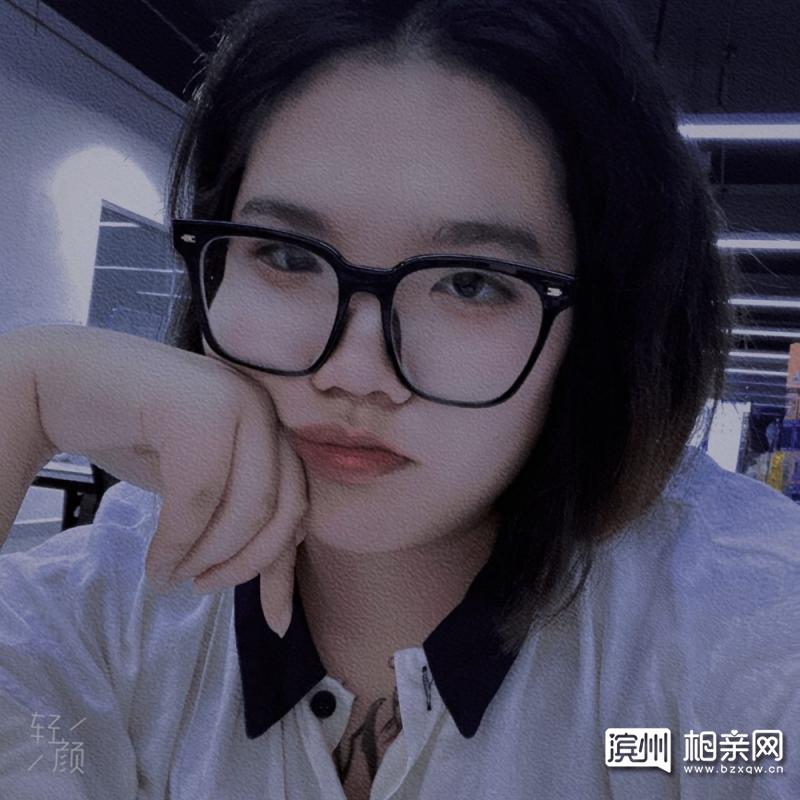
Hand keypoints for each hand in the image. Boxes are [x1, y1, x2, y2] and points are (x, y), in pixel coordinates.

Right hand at [13, 324, 307, 635]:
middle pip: (281, 508)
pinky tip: (156, 563)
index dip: (285, 566)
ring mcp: (236, 400)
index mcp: (272, 425)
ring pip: (246, 506)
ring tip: (172, 574)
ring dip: (207, 556)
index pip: (298, 502)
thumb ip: (239, 515)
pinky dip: (177, 541)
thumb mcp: (201, 485)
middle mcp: (264, 408)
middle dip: (242, 564)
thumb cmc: (134, 434)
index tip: (276, 622)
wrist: (64, 381)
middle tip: (200, 587)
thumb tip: (279, 572)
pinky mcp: (197, 406)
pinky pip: (199, 496)